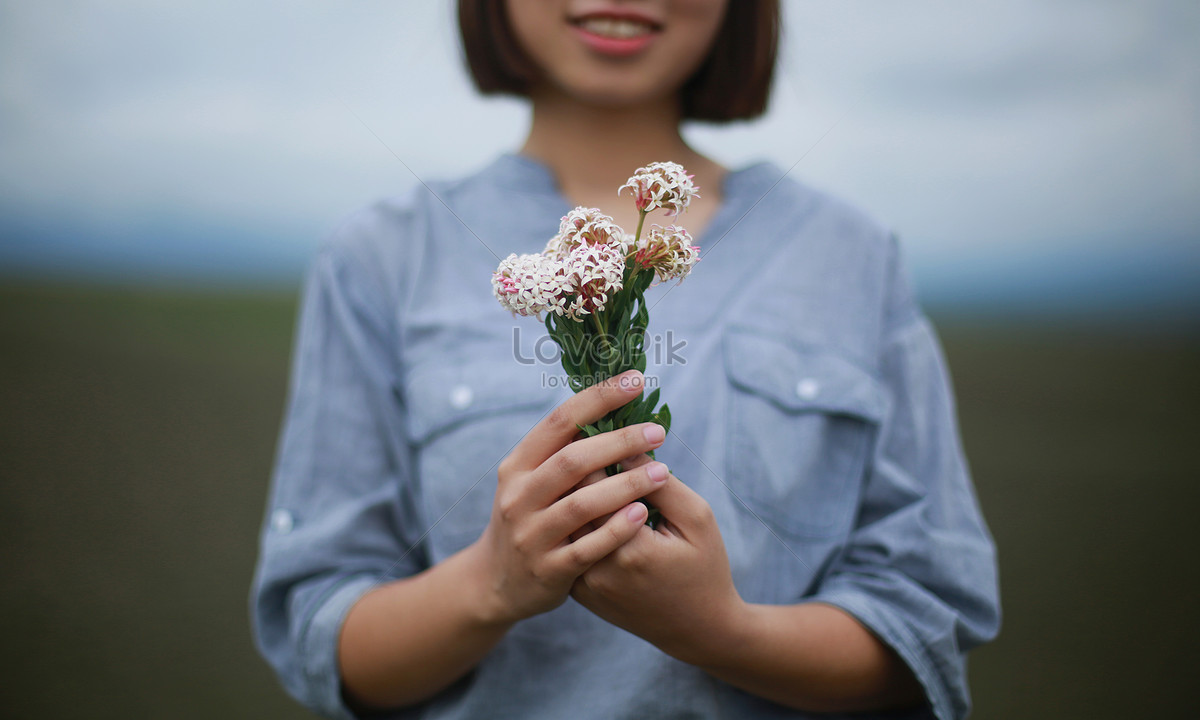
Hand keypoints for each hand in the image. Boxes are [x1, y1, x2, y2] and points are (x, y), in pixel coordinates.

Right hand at [468, 371, 671, 625]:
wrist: (495, 582)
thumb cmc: (529, 518)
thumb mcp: (529, 480)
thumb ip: (562, 450)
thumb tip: (611, 404)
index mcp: (517, 466)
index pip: (559, 421)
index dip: (599, 398)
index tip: (636, 379)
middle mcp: (519, 497)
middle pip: (573, 460)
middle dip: (620, 441)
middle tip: (659, 431)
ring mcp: (532, 535)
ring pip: (582, 504)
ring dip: (626, 485)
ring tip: (662, 471)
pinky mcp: (548, 570)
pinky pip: (587, 548)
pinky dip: (616, 530)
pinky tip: (642, 514)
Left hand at [571, 455, 746, 664]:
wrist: (698, 630)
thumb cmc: (705, 568)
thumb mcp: (697, 518)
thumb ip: (661, 483)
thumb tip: (625, 444)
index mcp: (630, 547)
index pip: (591, 481)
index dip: (593, 446)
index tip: (601, 423)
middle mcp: (598, 568)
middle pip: (569, 500)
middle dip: (578, 464)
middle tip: (588, 435)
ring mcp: (584, 584)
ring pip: (562, 523)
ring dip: (570, 492)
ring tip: (585, 466)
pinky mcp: (579, 592)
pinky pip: (566, 545)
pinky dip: (572, 520)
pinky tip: (584, 499)